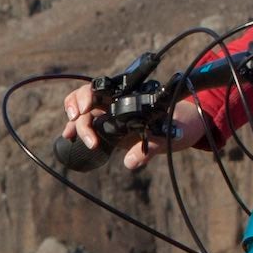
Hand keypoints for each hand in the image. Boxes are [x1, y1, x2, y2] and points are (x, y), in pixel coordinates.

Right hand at [64, 84, 213, 169]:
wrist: (185, 128)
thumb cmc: (179, 127)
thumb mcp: (168, 137)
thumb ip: (150, 148)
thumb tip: (131, 162)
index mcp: (128, 98)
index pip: (99, 89)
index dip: (86, 96)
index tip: (84, 110)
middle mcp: (116, 103)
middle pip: (85, 97)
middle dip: (76, 108)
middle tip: (76, 123)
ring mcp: (110, 115)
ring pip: (82, 111)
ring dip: (73, 121)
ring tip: (70, 135)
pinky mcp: (109, 129)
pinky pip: (88, 125)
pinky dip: (75, 130)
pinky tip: (68, 138)